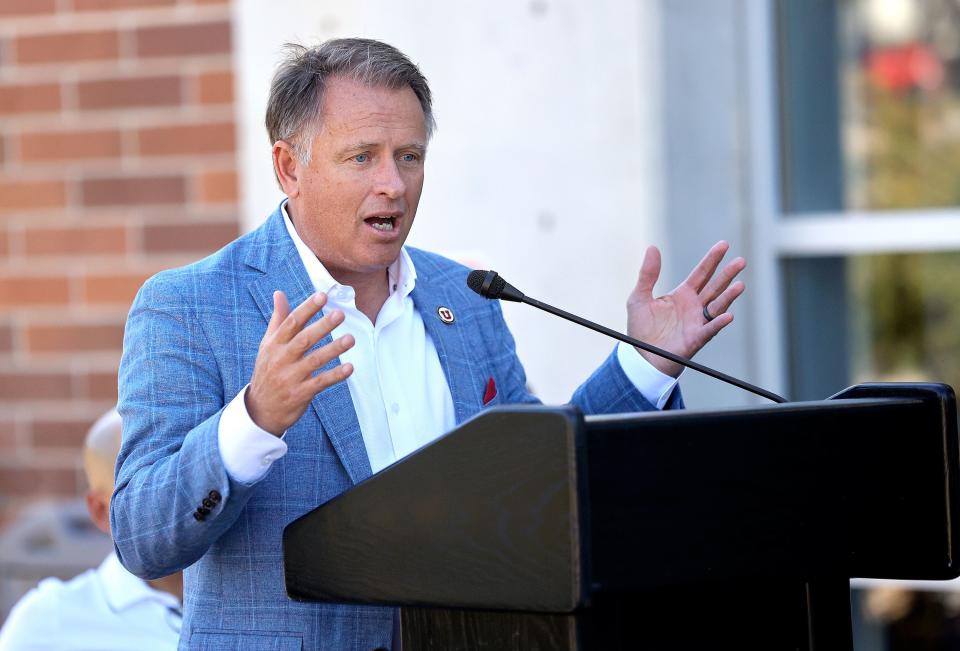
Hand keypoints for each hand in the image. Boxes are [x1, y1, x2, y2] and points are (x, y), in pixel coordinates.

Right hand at [246, 290, 354, 435]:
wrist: (260, 409)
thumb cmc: (268, 371)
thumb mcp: (268, 345)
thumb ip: (278, 319)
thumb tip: (279, 293)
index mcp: (274, 344)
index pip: (291, 322)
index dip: (307, 308)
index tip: (322, 296)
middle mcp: (281, 359)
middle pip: (304, 339)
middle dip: (322, 326)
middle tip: (340, 314)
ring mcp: (290, 377)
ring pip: (314, 360)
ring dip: (333, 349)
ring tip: (351, 338)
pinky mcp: (300, 394)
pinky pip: (320, 382)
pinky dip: (335, 375)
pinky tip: (350, 367)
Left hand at [626, 241, 745, 376]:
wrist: (641, 357)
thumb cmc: (641, 329)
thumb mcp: (639, 297)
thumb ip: (648, 274)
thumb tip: (652, 248)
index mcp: (683, 294)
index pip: (702, 273)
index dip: (712, 259)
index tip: (724, 244)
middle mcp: (694, 306)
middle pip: (715, 286)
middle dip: (727, 274)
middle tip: (741, 261)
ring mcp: (697, 322)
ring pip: (717, 306)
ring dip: (729, 297)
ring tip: (740, 285)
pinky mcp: (695, 338)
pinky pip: (710, 330)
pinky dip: (718, 323)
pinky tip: (728, 316)